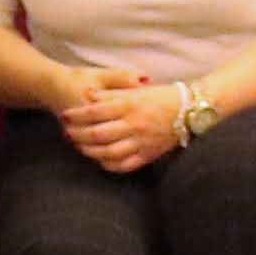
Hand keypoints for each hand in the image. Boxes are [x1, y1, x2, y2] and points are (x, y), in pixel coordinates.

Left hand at [60, 73, 190, 173]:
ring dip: (89, 151)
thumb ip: (111, 93)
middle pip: (97, 134)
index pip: (95, 112)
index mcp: (130, 105)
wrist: (190, 110)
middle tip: (67, 133)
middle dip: (77, 135)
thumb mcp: (136, 90)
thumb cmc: (162, 96)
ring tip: (79, 147)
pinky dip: (109, 165)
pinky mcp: (149, 154)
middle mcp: (134, 124)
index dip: (76, 114)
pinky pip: (125, 165)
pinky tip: (100, 160)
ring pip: (108, 152)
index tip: (65, 115)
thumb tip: (87, 95)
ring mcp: (141, 141)